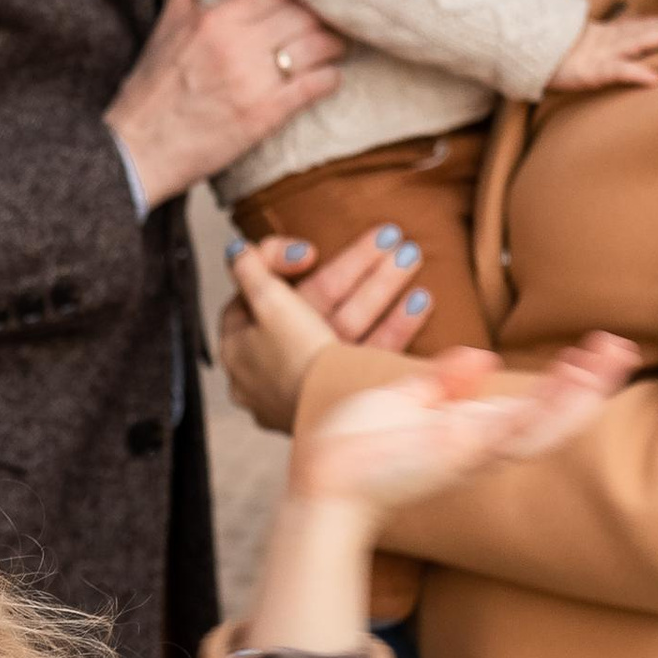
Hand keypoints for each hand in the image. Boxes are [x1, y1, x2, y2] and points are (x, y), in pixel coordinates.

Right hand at [105, 0, 344, 206]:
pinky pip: (313, 87)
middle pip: (303, 15)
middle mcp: (237, 46)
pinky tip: (332, 78)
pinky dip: (330, 79)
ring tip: (336, 48)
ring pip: (315, 48)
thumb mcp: (162, 33)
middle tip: (332, 20)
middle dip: (322, 17)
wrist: (139, 150)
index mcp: (214, 21)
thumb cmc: (150, 92)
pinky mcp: (265, 115)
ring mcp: (253, 81)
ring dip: (332, 46)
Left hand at [219, 229, 431, 433]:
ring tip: (411, 255)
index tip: (310, 251)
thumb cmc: (292, 363)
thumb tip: (236, 251)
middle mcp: (272, 370)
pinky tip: (421, 301)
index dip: (282, 263)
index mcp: (240, 350)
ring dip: (382, 288)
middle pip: (313, 306)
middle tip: (390, 239)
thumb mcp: (267, 304)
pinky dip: (395, 327)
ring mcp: (310, 385)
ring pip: (347, 325)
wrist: (334, 417)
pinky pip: (369, 354)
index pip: (256, 294)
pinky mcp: (345, 398)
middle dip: (356, 269)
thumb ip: (251, 272)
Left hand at [244, 338, 635, 654]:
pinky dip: (543, 411)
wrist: (324, 477)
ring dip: (579, 397)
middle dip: (590, 386)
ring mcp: (474, 453)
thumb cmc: (356, 446)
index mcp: (473, 431)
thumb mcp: (405, 401)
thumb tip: (483, 357)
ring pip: (544, 429)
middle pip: (553, 420)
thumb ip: (444, 383)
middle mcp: (482, 446)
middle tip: (621, 349)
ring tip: (607, 361)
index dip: (569, 380)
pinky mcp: (458, 454)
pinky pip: (511, 434)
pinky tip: (568, 385)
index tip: (597, 346)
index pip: (534, 404)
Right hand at [546, 7, 657, 92]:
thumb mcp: (576, 47)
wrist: (519, 52)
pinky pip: (617, 73)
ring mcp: (601, 55)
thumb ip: (594, 41)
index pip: (641, 24)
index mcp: (605, 36)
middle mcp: (607, 41)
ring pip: (638, 43)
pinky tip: (654, 78)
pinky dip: (635, 74)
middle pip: (646, 29)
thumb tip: (608, 38)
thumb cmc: (548, 55)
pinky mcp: (590, 72)